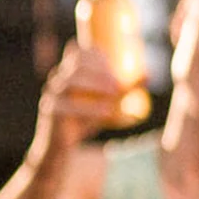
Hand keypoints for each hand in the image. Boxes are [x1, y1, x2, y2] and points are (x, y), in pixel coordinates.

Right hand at [36, 30, 131, 148]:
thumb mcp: (107, 102)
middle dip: (98, 71)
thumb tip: (148, 75)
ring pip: (69, 83)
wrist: (63, 145)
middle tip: (119, 82)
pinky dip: (89, 108)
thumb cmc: (86, 119)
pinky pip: (67, 107)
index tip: (113, 62)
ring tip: (116, 93)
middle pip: (75, 65)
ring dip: (94, 85)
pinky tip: (107, 111)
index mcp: (70, 73)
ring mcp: (51, 95)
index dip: (95, 54)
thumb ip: (124, 89)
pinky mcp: (50, 111)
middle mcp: (58, 80)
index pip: (78, 53)